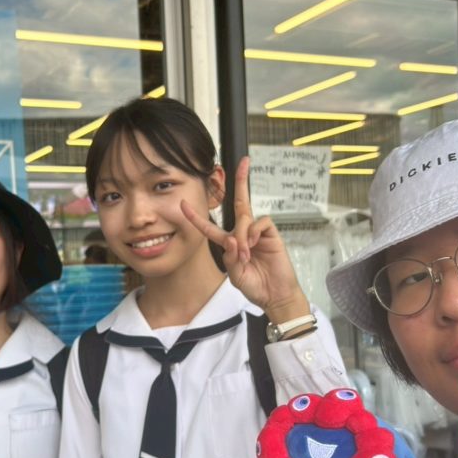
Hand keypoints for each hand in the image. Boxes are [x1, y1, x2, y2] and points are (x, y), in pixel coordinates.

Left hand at [181, 156, 309, 320]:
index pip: (210, 227)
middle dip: (241, 180)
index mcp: (230, 243)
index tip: (183, 203)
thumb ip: (230, 258)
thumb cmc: (255, 286)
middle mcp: (244, 233)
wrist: (275, 296)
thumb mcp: (235, 275)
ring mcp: (259, 233)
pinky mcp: (272, 234)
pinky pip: (260, 222)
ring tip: (246, 255)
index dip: (196, 217)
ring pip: (245, 217)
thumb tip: (234, 238)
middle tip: (244, 161)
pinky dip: (253, 232)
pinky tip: (254, 244)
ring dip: (242, 235)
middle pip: (240, 202)